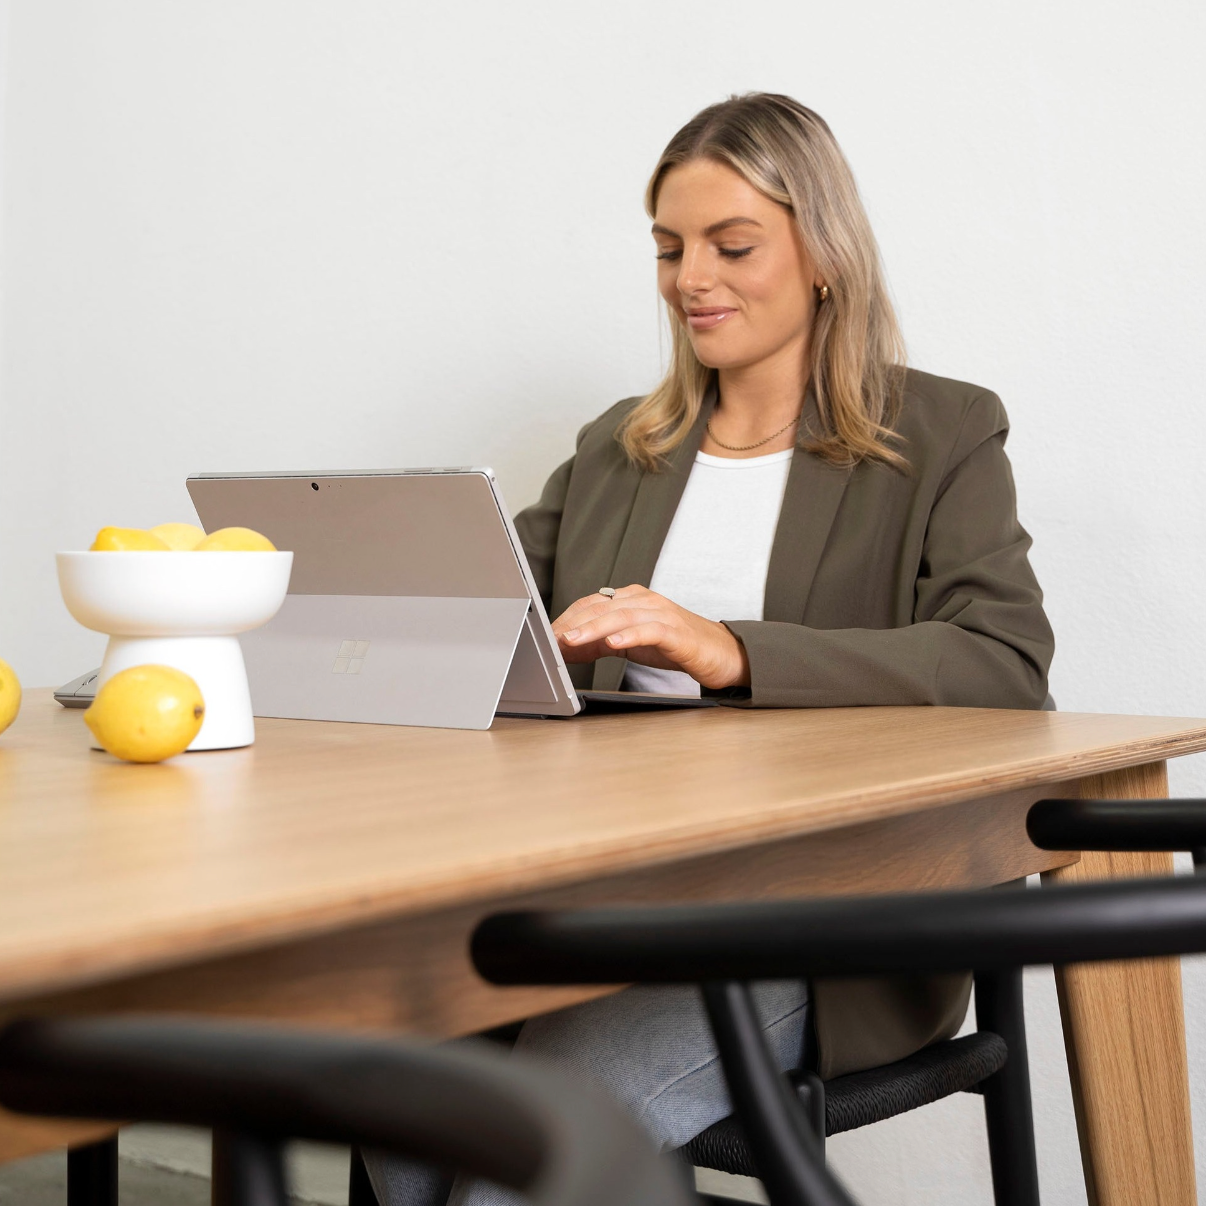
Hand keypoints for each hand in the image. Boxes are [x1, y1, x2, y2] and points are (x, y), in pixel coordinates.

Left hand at [551, 586, 750, 689]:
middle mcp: (645, 600)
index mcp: (632, 598)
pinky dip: (629, 636)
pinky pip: (650, 630)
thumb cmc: (675, 645)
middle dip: (572, 624)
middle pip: (601, 608)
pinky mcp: (677, 633)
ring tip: (571, 641)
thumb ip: (600, 642)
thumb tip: (566, 646)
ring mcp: (662, 614)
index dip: (567, 618)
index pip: (592, 604)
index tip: (545, 634)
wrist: (721, 653)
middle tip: (550, 639)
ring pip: (621, 616)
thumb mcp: (631, 643)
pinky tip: (613, 644)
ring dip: (593, 629)